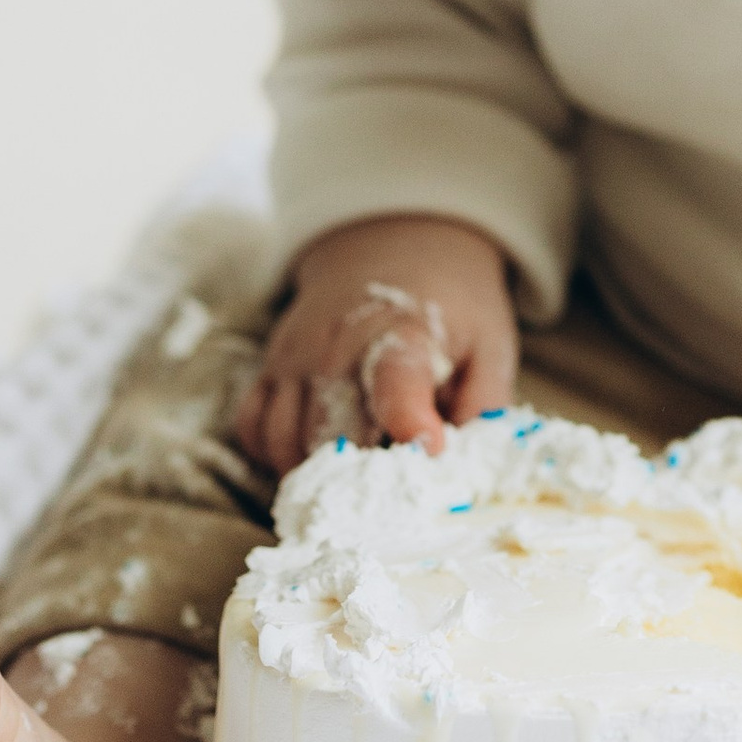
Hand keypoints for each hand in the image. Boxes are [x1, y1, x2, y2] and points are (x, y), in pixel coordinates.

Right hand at [233, 214, 518, 478]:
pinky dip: (272, 454)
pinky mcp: (272, 364)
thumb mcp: (489, 344)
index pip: (397, 377)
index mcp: (403, 333)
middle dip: (360, 478)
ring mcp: (296, 355)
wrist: (396, 245)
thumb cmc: (449, 308)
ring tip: (353, 484)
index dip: (410, 417)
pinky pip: (252, 425)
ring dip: (314, 475)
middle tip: (390, 497)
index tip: (429, 448)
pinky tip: (310, 458)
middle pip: (332, 433)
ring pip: (284, 439)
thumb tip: (465, 464)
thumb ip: (483, 406)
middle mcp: (337, 344)